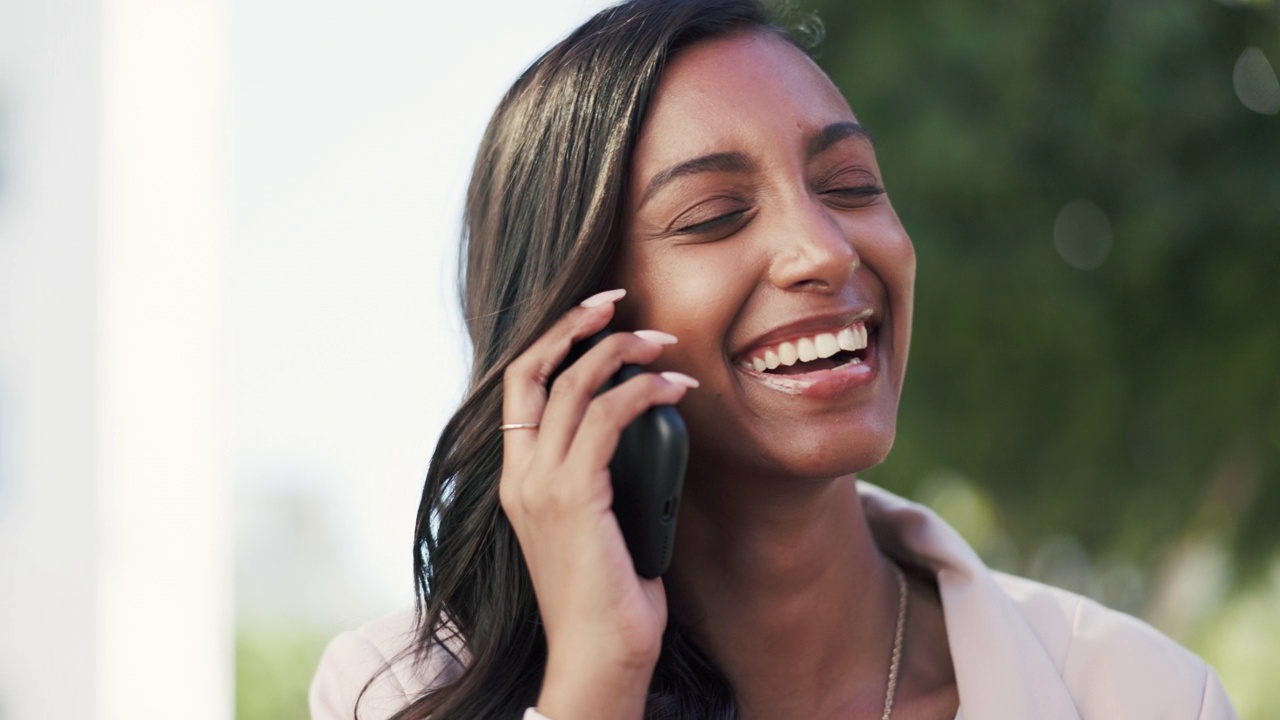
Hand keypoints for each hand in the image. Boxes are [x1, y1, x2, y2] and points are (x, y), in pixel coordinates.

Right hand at [499, 289, 696, 719]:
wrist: (600, 656)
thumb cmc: (611, 595)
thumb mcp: (602, 520)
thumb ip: (604, 472)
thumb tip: (644, 424)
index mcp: (519, 477)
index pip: (521, 386)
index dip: (554, 340)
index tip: (599, 315)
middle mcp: (520, 475)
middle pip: (533, 369)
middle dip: (575, 324)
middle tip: (621, 300)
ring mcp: (541, 485)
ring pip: (573, 386)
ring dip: (622, 352)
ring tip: (665, 344)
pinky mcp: (573, 497)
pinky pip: (607, 419)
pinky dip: (644, 392)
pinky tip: (676, 389)